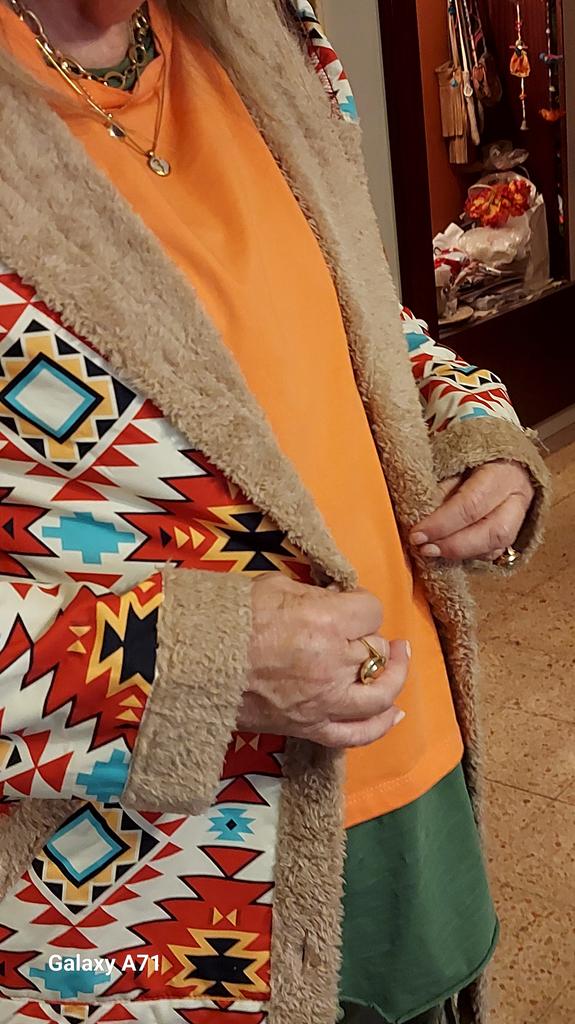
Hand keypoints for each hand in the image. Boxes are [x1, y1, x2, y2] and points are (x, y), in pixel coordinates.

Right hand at [238, 574, 409, 748]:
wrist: (190, 662)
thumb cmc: (229, 619)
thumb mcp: (275, 587)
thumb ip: (316, 596)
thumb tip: (338, 602)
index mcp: (323, 622)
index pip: (371, 611)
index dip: (361, 604)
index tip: (346, 602)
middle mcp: (331, 664)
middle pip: (375, 649)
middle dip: (365, 635)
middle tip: (349, 628)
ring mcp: (323, 700)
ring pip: (380, 693)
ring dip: (393, 676)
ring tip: (395, 661)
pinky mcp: (310, 727)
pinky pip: (358, 733)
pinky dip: (380, 724)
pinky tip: (393, 711)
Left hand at [410, 460, 534, 561]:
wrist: (501, 453)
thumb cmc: (472, 452)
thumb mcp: (454, 457)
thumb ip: (440, 484)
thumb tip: (420, 512)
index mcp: (503, 472)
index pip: (472, 504)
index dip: (442, 523)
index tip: (417, 534)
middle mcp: (517, 496)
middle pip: (491, 531)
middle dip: (453, 545)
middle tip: (424, 548)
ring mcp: (520, 515)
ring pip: (495, 546)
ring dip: (460, 554)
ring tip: (431, 552)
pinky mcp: (514, 530)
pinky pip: (494, 551)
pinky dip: (469, 555)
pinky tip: (448, 552)